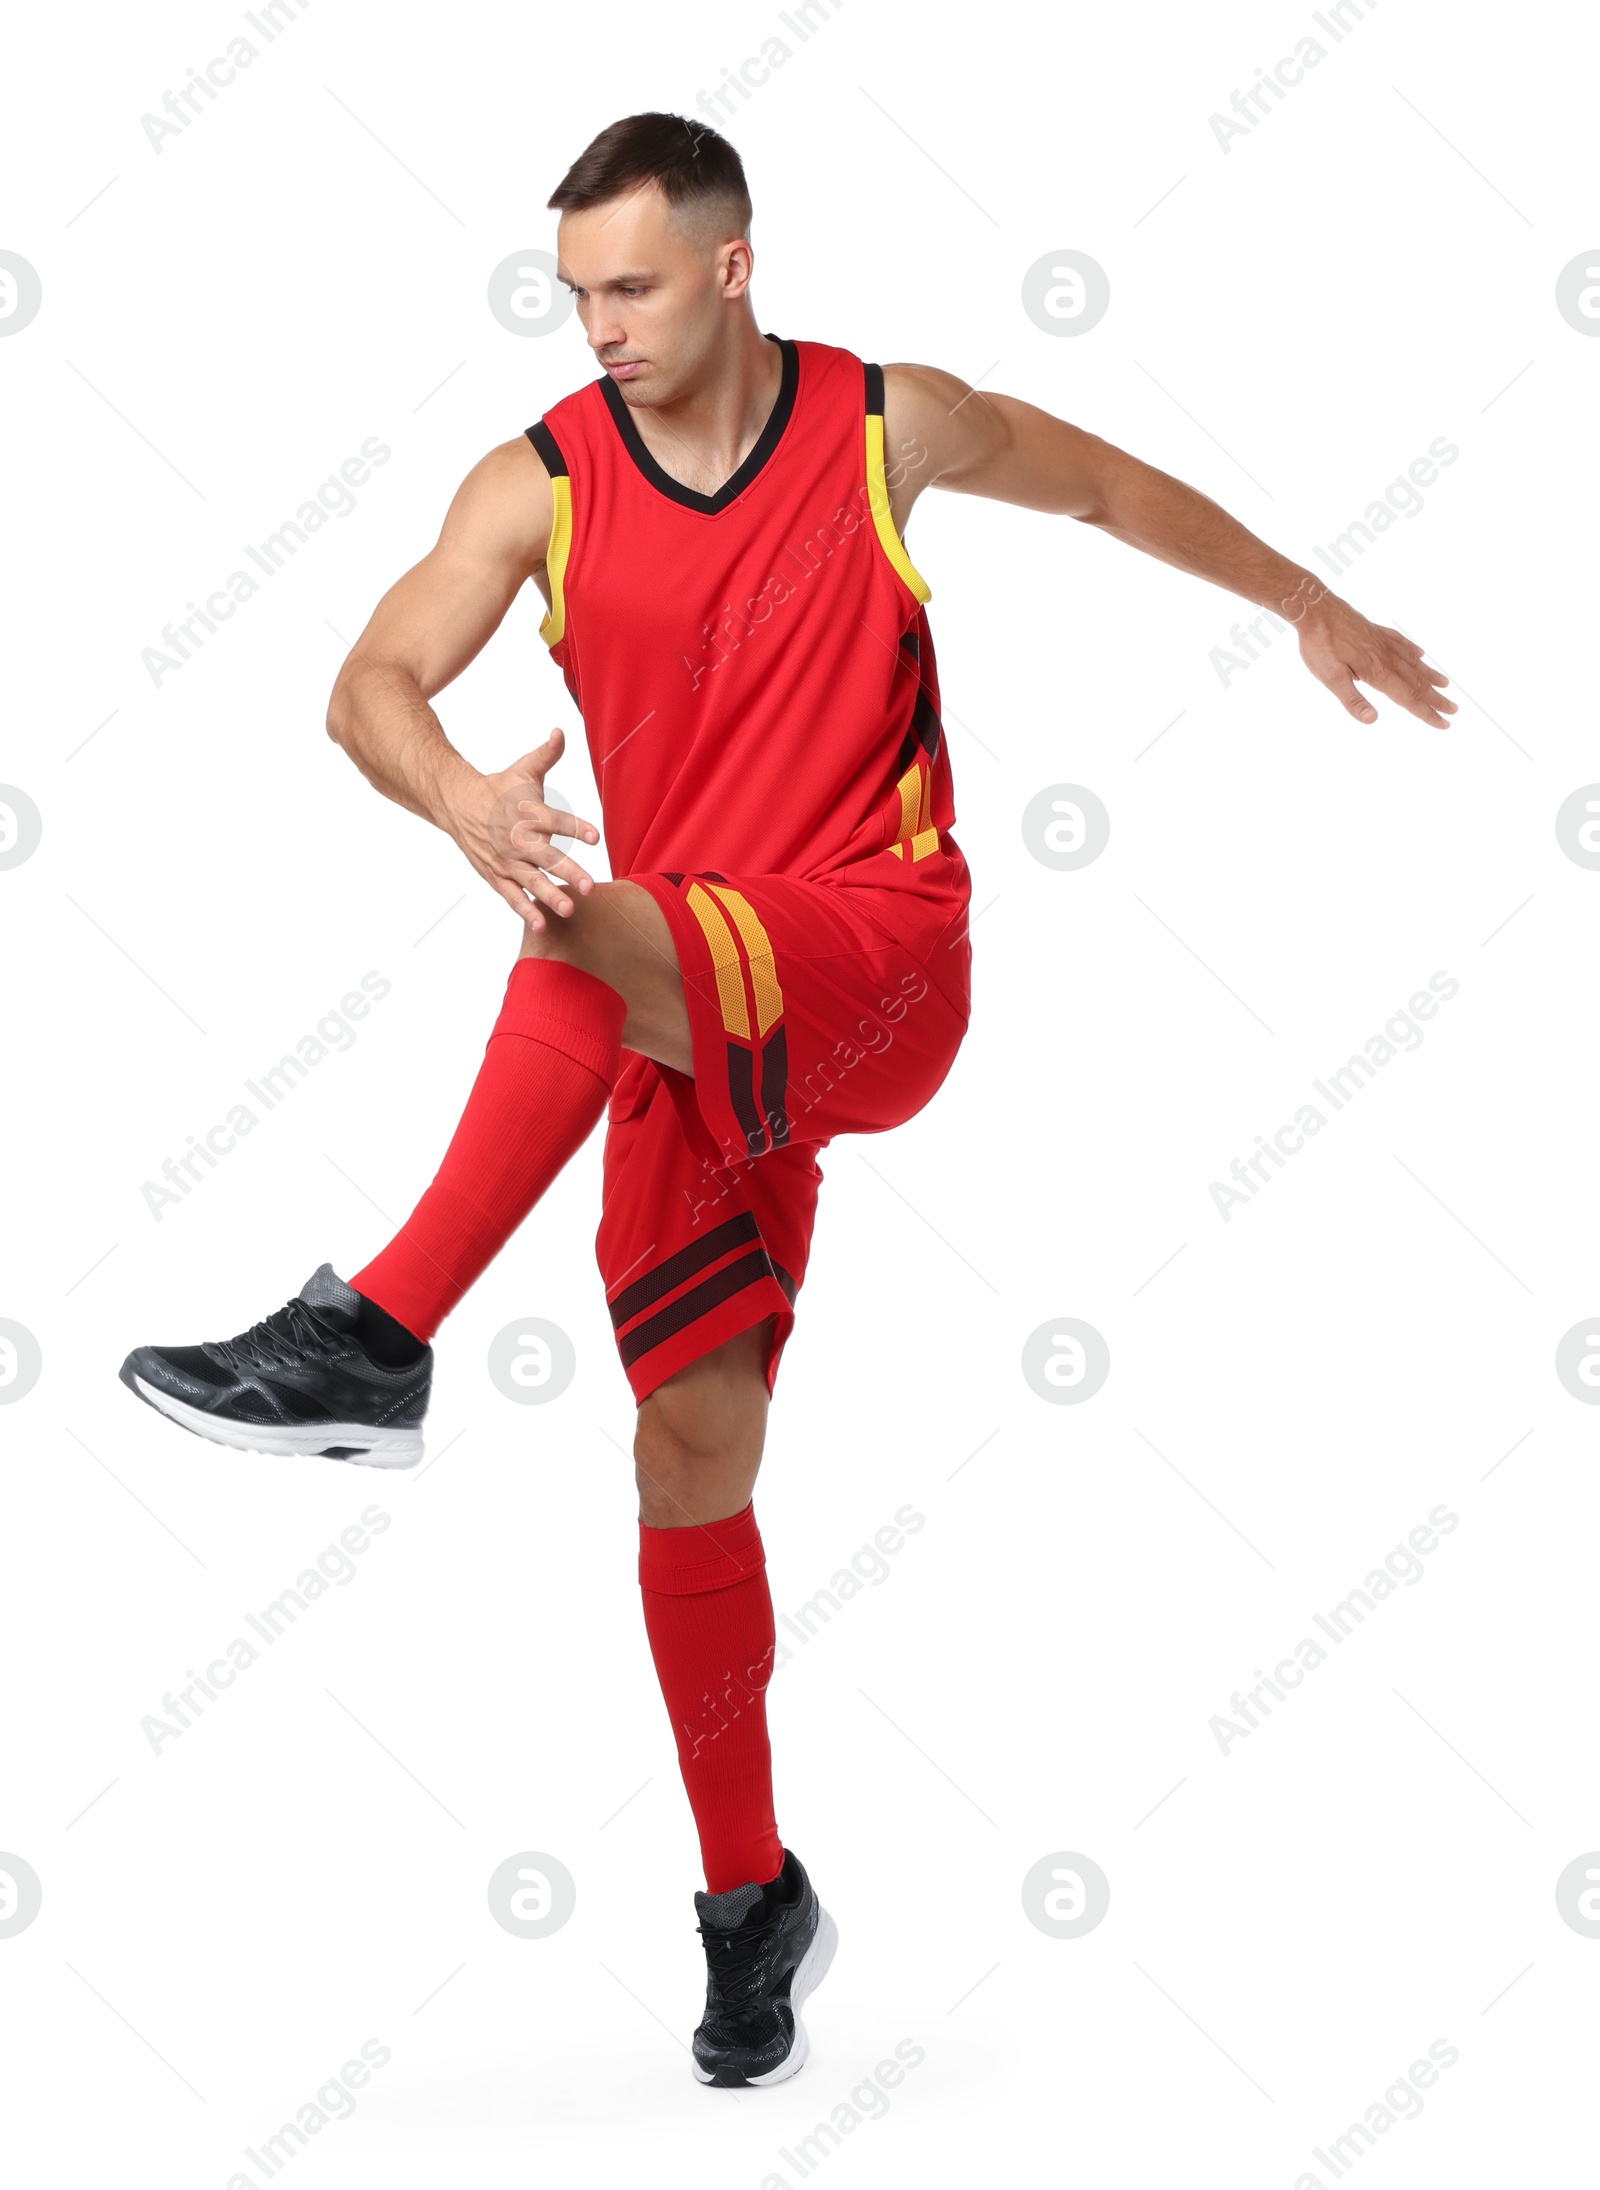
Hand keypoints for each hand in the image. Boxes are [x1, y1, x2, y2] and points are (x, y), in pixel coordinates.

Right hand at [446, 726, 601, 930]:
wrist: (456, 804)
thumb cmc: (499, 788)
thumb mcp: (522, 769)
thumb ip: (546, 755)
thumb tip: (561, 731)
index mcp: (525, 811)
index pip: (553, 819)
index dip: (575, 827)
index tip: (597, 838)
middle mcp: (515, 838)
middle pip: (544, 856)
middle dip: (567, 871)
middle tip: (589, 886)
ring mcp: (505, 860)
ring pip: (529, 881)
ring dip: (548, 896)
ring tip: (568, 910)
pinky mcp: (496, 875)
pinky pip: (511, 896)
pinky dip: (524, 911)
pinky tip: (541, 926)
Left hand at [1291, 588, 1455, 729]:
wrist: (1317, 610)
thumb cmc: (1320, 644)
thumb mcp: (1330, 678)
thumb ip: (1352, 700)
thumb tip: (1372, 720)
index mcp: (1378, 672)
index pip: (1408, 698)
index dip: (1426, 713)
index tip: (1444, 724)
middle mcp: (1387, 657)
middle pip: (1417, 683)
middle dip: (1436, 699)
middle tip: (1453, 710)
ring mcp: (1384, 643)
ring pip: (1414, 663)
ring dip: (1430, 676)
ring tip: (1445, 685)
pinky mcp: (1377, 632)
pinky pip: (1402, 644)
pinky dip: (1414, 652)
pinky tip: (1420, 655)